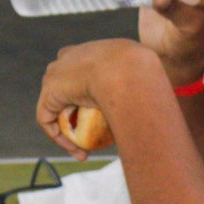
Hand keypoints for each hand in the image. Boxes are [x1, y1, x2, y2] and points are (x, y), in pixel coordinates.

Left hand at [35, 38, 159, 157]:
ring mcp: (54, 75)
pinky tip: (79, 151)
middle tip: (92, 137)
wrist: (125, 69)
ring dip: (69, 132)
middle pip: (66, 92)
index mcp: (87, 51)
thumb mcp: (146, 74)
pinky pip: (49, 121)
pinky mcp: (48, 93)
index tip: (101, 113)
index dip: (87, 95)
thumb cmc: (139, 70)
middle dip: (76, 115)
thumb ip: (145, 86)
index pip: (80, 71)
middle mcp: (67, 60)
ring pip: (57, 108)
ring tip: (86, 151)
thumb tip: (156, 101)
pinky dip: (62, 139)